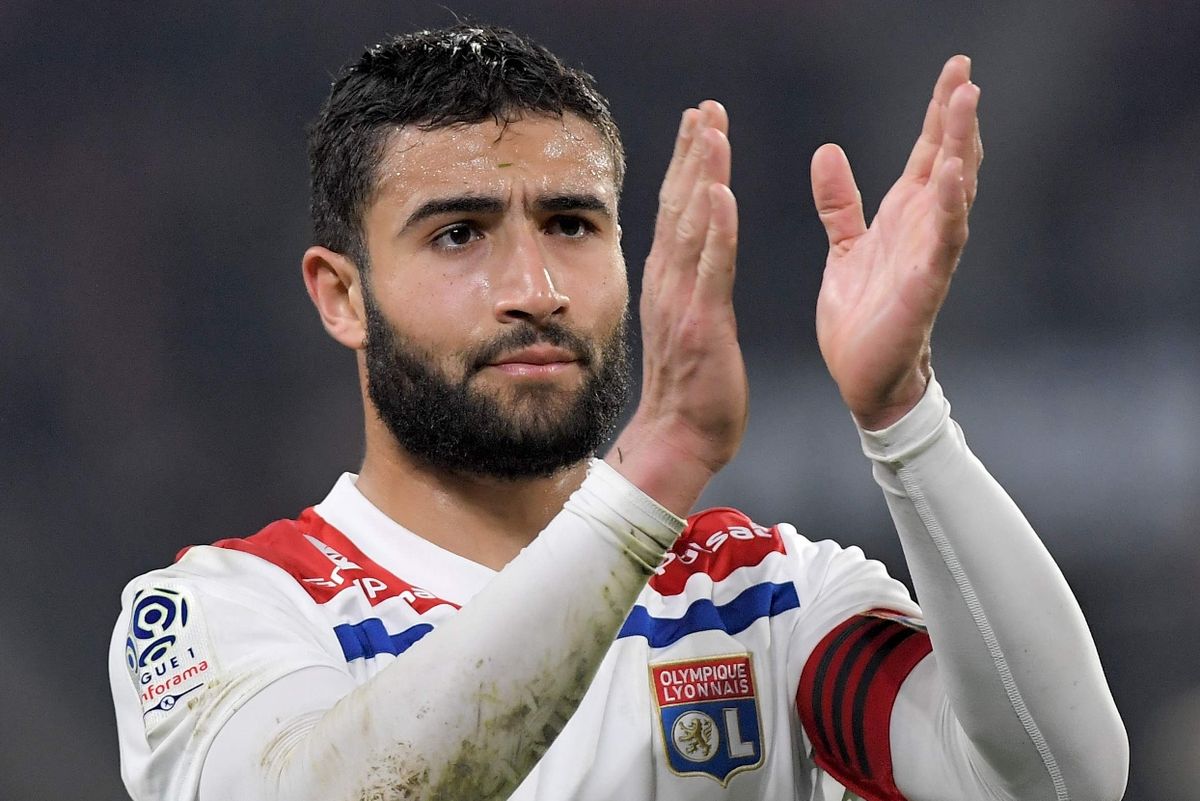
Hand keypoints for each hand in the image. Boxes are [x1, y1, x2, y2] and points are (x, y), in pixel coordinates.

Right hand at [607, 101, 746, 515]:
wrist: (680, 438)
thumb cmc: (692, 388)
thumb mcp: (687, 324)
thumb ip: (688, 287)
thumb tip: (690, 258)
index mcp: (669, 282)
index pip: (678, 211)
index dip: (688, 164)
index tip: (699, 123)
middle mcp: (668, 283)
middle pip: (680, 205)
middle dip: (694, 153)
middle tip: (706, 107)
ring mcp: (681, 302)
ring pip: (692, 225)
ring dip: (703, 173)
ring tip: (712, 130)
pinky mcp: (701, 323)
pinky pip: (710, 267)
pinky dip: (715, 228)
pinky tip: (720, 193)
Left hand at [813, 55, 982, 429]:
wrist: (863, 379)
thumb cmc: (862, 316)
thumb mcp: (844, 247)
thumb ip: (839, 203)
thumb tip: (826, 151)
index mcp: (904, 217)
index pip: (927, 153)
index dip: (940, 112)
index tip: (956, 69)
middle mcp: (924, 230)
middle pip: (948, 161)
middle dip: (957, 117)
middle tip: (966, 70)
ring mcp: (930, 256)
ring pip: (953, 192)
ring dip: (960, 148)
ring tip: (966, 104)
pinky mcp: (925, 287)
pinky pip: (942, 241)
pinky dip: (948, 207)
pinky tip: (950, 173)